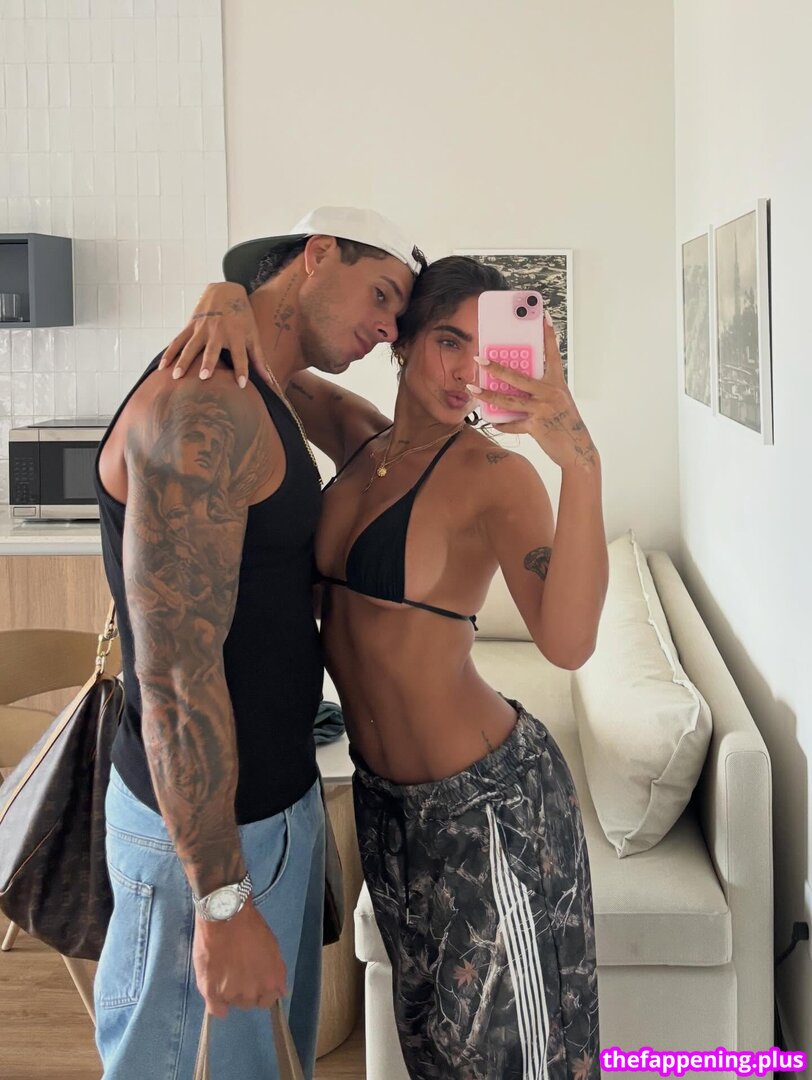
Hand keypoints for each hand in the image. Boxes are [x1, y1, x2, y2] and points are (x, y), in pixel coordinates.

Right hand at [159, 282, 265, 388]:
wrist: (225, 290)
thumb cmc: (242, 317)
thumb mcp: (253, 335)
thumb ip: (259, 359)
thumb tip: (269, 382)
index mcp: (236, 335)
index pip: (241, 355)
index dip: (242, 369)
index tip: (242, 384)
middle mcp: (218, 332)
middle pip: (212, 349)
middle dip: (208, 362)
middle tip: (203, 376)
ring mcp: (202, 328)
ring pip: (191, 346)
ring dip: (183, 360)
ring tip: (176, 376)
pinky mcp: (190, 325)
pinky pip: (178, 340)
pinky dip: (169, 353)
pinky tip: (162, 367)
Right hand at [193, 900, 287, 1017]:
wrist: (225, 915)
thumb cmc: (251, 927)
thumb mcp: (273, 948)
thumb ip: (277, 972)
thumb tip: (281, 992)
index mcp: (271, 982)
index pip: (268, 1000)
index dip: (261, 990)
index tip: (254, 981)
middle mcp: (254, 992)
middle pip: (249, 1002)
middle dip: (245, 989)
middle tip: (237, 971)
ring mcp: (232, 994)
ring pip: (232, 1002)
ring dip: (229, 992)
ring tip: (224, 971)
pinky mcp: (212, 992)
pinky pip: (215, 1010)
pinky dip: (216, 1004)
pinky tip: (215, 992)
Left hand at [468, 315, 598, 471]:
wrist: (578, 449)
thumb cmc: (566, 424)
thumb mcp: (558, 401)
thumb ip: (541, 391)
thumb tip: (515, 386)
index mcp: (557, 383)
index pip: (552, 353)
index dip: (548, 334)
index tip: (542, 315)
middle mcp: (551, 393)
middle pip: (518, 377)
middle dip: (497, 367)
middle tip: (480, 359)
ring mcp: (543, 409)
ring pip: (509, 400)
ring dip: (488, 394)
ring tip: (472, 388)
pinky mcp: (537, 427)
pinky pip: (513, 424)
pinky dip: (502, 424)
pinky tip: (493, 421)